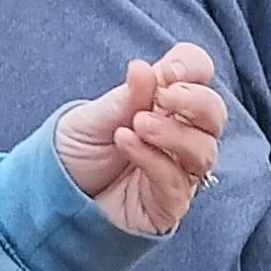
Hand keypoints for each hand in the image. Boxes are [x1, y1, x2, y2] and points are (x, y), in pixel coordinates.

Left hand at [53, 45, 226, 237]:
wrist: (55, 196)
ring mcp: (178, 170)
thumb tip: (144, 68)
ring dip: (174, 133)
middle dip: (197, 101)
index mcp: (163, 103)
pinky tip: (126, 143)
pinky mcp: (170, 204)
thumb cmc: (76, 152)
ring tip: (137, 125)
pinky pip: (177, 181)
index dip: (192, 66)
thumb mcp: (92, 117)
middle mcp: (178, 134)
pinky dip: (153, 158)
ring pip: (205, 151)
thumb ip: (125, 97)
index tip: (168, 72)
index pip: (198, 74)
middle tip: (164, 97)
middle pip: (215, 114)